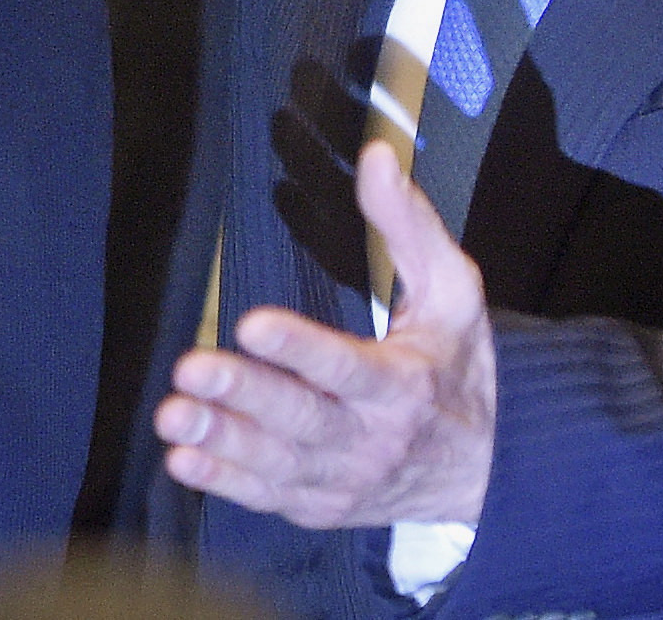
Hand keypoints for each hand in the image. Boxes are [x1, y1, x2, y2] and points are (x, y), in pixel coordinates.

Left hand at [155, 140, 496, 528]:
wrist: (488, 469)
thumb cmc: (459, 365)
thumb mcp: (453, 290)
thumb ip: (410, 223)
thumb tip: (375, 156)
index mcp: (405, 384)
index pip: (347, 365)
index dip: (299, 348)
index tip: (252, 322)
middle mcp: (373, 439)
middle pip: (302, 419)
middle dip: (245, 394)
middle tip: (191, 367)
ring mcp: (345, 479)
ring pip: (277, 463)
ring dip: (221, 439)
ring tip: (173, 414)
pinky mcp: (320, 506)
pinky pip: (268, 497)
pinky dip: (225, 483)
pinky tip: (184, 459)